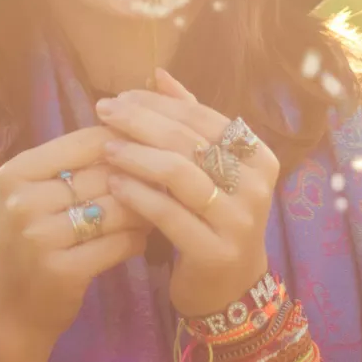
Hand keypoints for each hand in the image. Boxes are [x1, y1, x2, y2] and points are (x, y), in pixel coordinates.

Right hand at [0, 126, 153, 345]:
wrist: (8, 309)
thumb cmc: (29, 241)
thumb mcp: (36, 194)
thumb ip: (75, 164)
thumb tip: (136, 133)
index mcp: (18, 171)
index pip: (87, 140)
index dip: (125, 142)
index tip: (150, 148)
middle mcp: (24, 200)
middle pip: (106, 174)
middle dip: (139, 179)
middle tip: (162, 184)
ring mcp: (41, 237)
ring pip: (118, 207)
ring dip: (144, 209)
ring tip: (155, 210)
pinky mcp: (63, 271)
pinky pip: (120, 242)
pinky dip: (137, 239)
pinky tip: (139, 240)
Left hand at [94, 69, 277, 317]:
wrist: (228, 287)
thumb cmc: (213, 217)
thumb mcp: (208, 167)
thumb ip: (189, 120)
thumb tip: (158, 74)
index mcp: (258, 155)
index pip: (203, 116)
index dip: (160, 102)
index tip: (122, 95)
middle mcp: (255, 185)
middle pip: (189, 140)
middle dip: (141, 121)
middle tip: (104, 111)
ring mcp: (239, 220)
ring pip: (179, 173)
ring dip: (136, 155)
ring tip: (105, 146)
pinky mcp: (215, 251)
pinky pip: (168, 214)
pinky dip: (137, 194)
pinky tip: (113, 183)